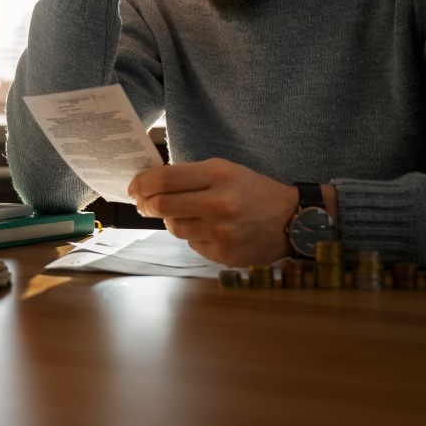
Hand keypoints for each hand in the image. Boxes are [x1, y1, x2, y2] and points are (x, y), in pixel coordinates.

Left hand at [128, 159, 300, 266]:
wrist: (291, 220)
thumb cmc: (253, 191)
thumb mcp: (225, 170)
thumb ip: (190, 176)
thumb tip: (151, 184)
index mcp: (218, 175)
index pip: (166, 179)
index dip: (143, 183)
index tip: (134, 187)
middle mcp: (219, 204)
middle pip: (162, 206)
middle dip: (145, 204)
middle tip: (141, 203)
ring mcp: (222, 233)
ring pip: (175, 228)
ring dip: (172, 220)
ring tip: (187, 213)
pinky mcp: (225, 255)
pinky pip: (192, 244)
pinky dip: (193, 236)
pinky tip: (208, 229)